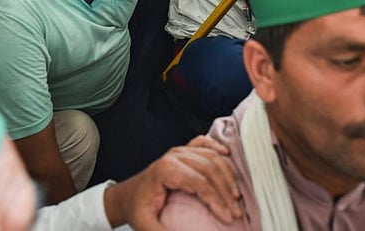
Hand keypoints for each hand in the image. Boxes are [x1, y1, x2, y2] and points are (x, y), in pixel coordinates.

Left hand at [104, 135, 242, 229]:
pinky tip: (227, 155)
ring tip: (236, 196)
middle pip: (210, 169)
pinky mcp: (182, 150)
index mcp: (166, 170)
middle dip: (226, 192)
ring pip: (212, 157)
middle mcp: (175, 155)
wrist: (128, 196)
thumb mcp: (146, 225)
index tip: (229, 218)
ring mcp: (179, 150)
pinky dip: (216, 147)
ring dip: (228, 175)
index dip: (217, 202)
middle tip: (236, 211)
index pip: (200, 184)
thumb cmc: (138, 209)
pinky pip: (203, 143)